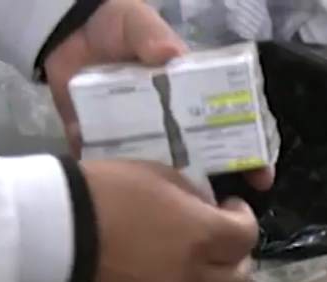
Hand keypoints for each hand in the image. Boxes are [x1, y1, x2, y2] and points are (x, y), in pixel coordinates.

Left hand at [45, 0, 273, 190]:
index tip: (261, 175)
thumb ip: (154, 38)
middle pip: (199, 159)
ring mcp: (135, 135)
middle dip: (215, 184)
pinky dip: (117, 184)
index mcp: (187, 95)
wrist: (65, 29)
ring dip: (169, 193)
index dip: (248, 152)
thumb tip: (171, 56)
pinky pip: (112, 168)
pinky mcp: (101, 140)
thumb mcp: (140, 23)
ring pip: (160, 173)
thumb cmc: (116, 24)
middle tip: (222, 209)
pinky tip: (128, 199)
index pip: (227, 127)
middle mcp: (166, 121)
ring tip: (179, 212)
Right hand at [82, 159, 258, 281]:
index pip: (246, 236)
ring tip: (207, 266)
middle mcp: (196, 275)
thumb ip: (194, 197)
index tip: (229, 209)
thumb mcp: (160, 175)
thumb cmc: (109, 191)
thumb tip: (211, 211)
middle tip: (223, 241)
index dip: (244, 219)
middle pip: (240, 278)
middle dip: (238, 256)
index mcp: (202, 234)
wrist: (60, 230)